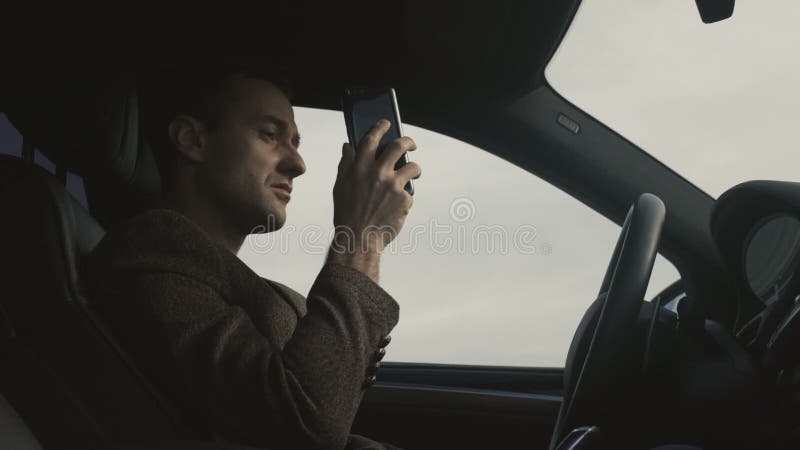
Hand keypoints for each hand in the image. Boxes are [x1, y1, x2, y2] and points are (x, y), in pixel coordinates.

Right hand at [328, 119, 420, 280]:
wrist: (359, 239)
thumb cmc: (346, 213)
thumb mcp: (340, 186)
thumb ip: (346, 164)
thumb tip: (347, 146)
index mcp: (359, 166)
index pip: (371, 138)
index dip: (380, 126)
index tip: (386, 123)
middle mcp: (377, 172)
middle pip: (399, 145)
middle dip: (408, 141)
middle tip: (411, 145)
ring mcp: (393, 185)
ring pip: (413, 167)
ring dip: (415, 169)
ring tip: (413, 174)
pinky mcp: (404, 199)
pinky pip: (409, 193)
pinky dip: (405, 198)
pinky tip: (397, 207)